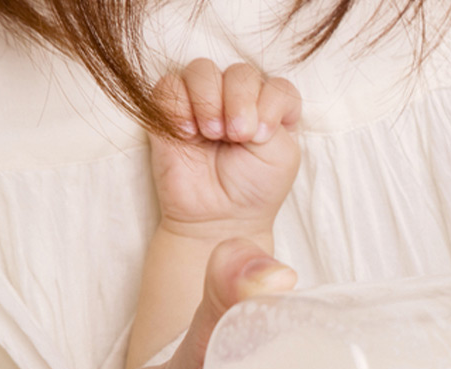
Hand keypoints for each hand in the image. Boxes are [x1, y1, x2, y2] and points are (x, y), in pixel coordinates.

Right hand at [150, 59, 301, 241]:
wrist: (218, 217)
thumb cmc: (254, 188)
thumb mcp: (282, 155)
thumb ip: (271, 116)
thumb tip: (236, 101)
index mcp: (271, 109)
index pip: (277, 86)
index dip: (271, 103)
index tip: (261, 136)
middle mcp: (238, 100)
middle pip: (240, 73)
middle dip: (239, 100)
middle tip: (236, 136)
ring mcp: (203, 102)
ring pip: (202, 69)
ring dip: (208, 99)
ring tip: (211, 133)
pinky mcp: (170, 111)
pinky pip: (168, 85)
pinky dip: (177, 105)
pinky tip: (187, 133)